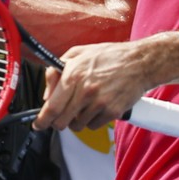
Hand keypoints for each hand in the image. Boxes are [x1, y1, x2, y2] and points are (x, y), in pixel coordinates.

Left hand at [36, 41, 155, 131]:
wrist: (140, 62)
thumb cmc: (110, 56)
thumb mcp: (78, 53)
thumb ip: (56, 72)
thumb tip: (47, 95)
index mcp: (73, 75)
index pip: (52, 107)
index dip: (42, 120)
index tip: (38, 125)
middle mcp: (85, 91)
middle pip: (62, 121)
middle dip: (58, 122)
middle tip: (61, 116)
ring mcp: (100, 103)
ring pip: (78, 125)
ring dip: (76, 120)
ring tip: (84, 106)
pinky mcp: (113, 111)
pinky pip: (94, 126)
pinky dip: (92, 120)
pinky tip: (97, 107)